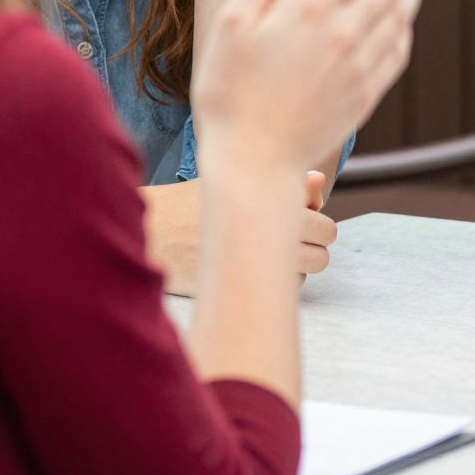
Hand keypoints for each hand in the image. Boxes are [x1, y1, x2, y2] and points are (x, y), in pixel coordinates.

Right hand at [141, 172, 335, 292]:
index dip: (315, 221)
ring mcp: (256, 265)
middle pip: (322, 251)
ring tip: (266, 253)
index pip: (321, 222)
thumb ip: (284, 183)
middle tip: (288, 239)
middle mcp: (268, 234)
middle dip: (314, 246)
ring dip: (297, 266)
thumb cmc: (192, 204)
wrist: (152, 232)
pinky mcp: (243, 288)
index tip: (299, 216)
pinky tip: (253, 268)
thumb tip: (319, 184)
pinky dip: (276, 283)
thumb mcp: (233, 183)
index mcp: (269, 202)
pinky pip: (281, 291)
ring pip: (306, 274)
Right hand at [192, 0, 431, 175]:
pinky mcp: (366, 95)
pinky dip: (405, 28)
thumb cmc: (230, 92)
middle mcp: (345, 32)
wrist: (253, 161)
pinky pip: (396, 52)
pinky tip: (404, 20)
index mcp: (310, 7)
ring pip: (398, 15)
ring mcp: (361, 65)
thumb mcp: (231, 22)